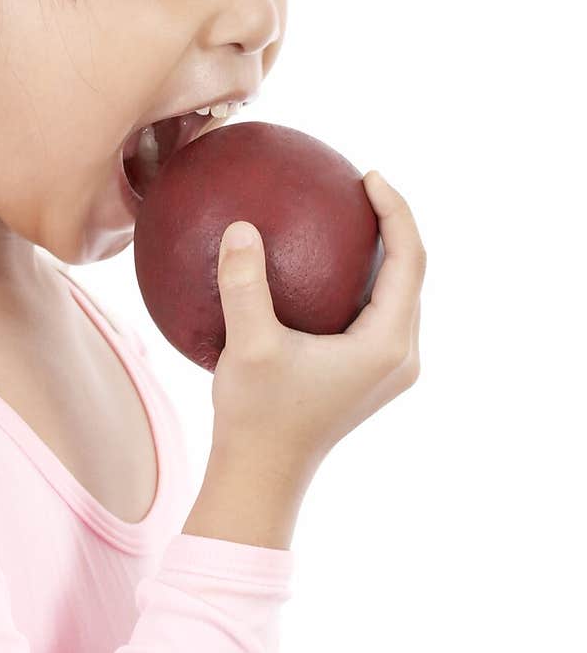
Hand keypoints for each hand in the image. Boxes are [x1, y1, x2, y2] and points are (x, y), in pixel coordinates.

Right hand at [210, 171, 425, 477]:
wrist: (263, 477)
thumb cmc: (258, 417)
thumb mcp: (248, 347)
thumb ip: (245, 285)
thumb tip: (241, 226)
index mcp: (388, 343)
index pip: (410, 259)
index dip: (397, 210)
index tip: (368, 175)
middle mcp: (401, 354)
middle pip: (412, 273)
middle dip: (393, 224)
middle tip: (358, 186)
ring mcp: (389, 367)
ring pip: (399, 293)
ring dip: (381, 252)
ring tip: (348, 214)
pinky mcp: (369, 373)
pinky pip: (378, 311)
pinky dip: (361, 279)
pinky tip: (319, 263)